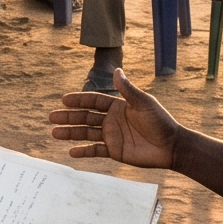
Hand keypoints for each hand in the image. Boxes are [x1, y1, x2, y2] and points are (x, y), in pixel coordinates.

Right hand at [48, 71, 181, 169]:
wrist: (171, 146)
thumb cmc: (160, 122)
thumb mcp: (144, 103)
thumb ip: (128, 90)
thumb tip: (116, 70)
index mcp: (118, 106)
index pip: (93, 101)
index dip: (79, 100)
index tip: (64, 100)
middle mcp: (111, 120)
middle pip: (85, 117)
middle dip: (69, 117)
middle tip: (51, 117)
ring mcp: (112, 136)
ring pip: (86, 133)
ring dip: (70, 133)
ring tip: (54, 133)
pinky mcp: (114, 151)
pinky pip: (95, 151)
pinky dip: (83, 152)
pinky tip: (71, 152)